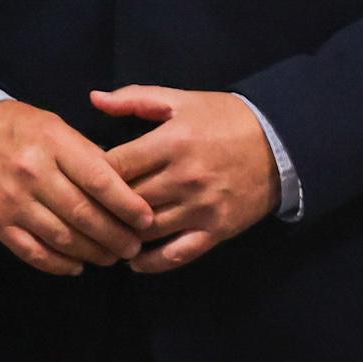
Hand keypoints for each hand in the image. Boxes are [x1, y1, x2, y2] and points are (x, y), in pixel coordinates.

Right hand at [0, 98, 154, 273]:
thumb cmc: (19, 129)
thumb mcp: (55, 126)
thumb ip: (87, 154)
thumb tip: (124, 184)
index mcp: (54, 143)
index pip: (99, 180)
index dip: (127, 204)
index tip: (147, 220)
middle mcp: (34, 173)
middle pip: (84, 214)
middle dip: (115, 236)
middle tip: (133, 247)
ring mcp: (14, 202)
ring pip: (62, 238)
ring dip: (92, 253)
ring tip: (111, 258)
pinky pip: (34, 252)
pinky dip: (59, 264)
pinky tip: (77, 265)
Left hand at [91, 85, 276, 271]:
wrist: (280, 142)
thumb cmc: (225, 119)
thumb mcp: (181, 100)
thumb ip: (135, 99)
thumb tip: (94, 99)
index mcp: (172, 142)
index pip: (115, 166)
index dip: (91, 174)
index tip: (81, 178)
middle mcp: (184, 177)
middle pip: (126, 202)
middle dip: (102, 208)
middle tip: (85, 212)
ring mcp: (201, 207)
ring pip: (146, 230)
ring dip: (122, 236)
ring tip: (105, 235)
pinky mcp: (215, 229)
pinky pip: (176, 254)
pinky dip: (150, 262)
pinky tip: (134, 261)